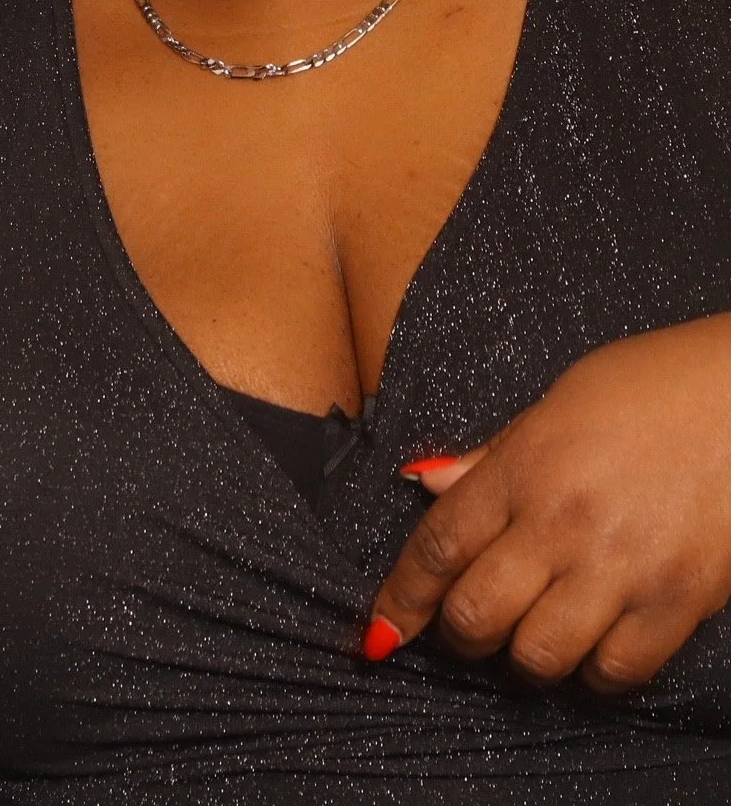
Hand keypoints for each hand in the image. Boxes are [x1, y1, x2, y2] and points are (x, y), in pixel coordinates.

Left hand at [370, 314, 730, 690]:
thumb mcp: (551, 406)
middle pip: (477, 615)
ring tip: (531, 636)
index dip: (402, 600)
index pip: (438, 549)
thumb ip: (490, 458)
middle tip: (467, 628)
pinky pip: (618, 670)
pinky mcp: (682, 602)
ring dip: (523, 658)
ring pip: (540, 655)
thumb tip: (425, 482)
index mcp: (521, 471)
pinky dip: (594, 673)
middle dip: (457, 635)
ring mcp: (623, 569)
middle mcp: (563, 525)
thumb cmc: (647, 389)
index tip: (381, 632)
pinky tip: (591, 647)